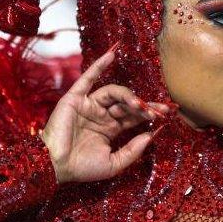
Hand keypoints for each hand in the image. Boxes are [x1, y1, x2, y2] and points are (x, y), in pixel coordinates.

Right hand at [39, 43, 170, 183]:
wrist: (56, 166)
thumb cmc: (82, 168)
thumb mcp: (114, 163)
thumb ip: (133, 150)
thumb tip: (152, 134)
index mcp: (110, 129)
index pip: (133, 117)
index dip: (149, 114)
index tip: (167, 114)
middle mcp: (101, 115)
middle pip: (127, 104)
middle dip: (144, 106)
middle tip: (161, 109)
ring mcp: (89, 105)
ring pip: (114, 93)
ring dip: (129, 96)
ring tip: (139, 105)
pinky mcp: (75, 98)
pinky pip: (88, 78)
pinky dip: (100, 65)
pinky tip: (113, 54)